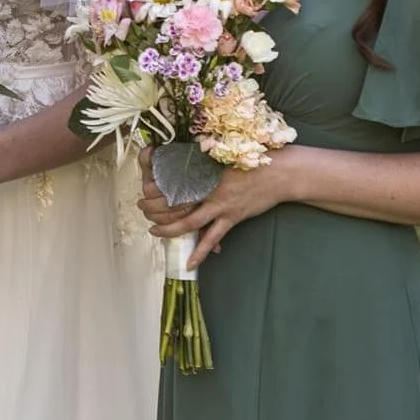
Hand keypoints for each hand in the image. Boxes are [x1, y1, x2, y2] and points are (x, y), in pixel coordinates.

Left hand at [139, 146, 298, 268]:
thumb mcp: (223, 155)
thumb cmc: (251, 160)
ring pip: (188, 222)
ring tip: (154, 231)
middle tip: (142, 209)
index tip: (144, 189)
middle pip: (174, 202)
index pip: (171, 181)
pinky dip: (200, 252)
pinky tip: (189, 264)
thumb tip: (186, 165)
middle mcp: (208, 188)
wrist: (278, 173)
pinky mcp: (231, 217)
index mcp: (203, 171)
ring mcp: (219, 205)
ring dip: (169, 229)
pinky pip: (211, 238)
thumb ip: (204, 163)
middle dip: (154, 208)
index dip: (155, 188)